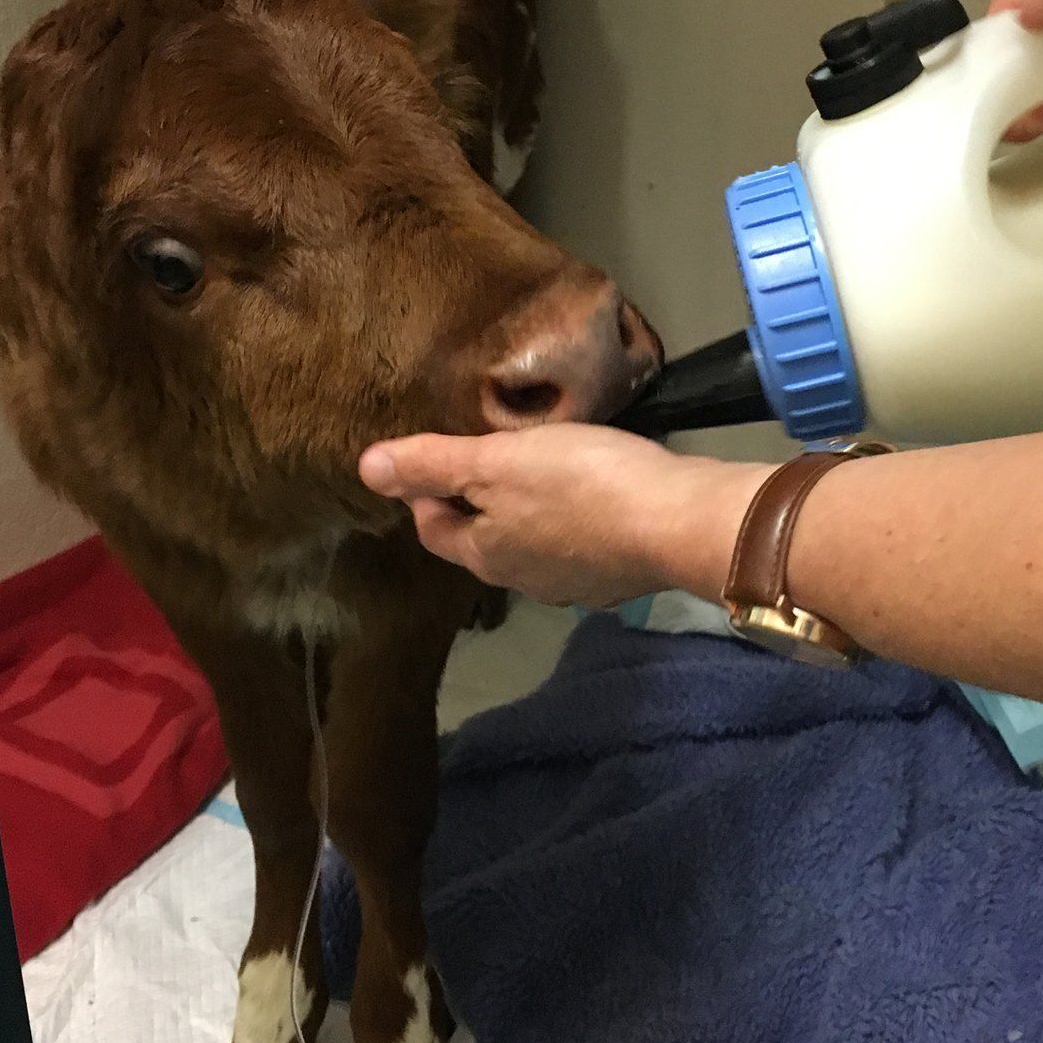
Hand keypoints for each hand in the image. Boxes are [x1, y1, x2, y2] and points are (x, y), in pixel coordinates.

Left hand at [360, 425, 765, 607]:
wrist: (677, 522)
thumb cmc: (580, 483)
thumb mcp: (497, 461)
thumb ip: (433, 464)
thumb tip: (365, 469)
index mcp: (483, 554)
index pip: (432, 528)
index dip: (425, 492)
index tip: (439, 455)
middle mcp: (521, 580)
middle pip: (480, 541)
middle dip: (476, 504)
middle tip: (491, 457)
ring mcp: (572, 586)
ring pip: (530, 547)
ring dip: (526, 515)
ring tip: (542, 470)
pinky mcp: (615, 579)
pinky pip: (577, 549)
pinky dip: (573, 525)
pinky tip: (592, 497)